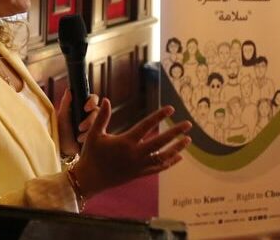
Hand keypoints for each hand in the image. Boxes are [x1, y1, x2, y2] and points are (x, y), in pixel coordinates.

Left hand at [56, 88, 99, 157]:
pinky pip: (100, 132)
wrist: (63, 148)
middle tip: (80, 127)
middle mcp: (90, 113)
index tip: (86, 108)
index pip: (93, 98)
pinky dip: (91, 136)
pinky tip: (81, 141)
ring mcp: (95, 123)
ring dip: (89, 129)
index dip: (92, 101)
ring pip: (100, 122)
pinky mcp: (98, 134)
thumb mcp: (62, 117)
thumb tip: (69, 90)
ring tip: (79, 137)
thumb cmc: (61, 130)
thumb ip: (65, 103)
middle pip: (97, 111)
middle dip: (89, 120)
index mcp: (82, 106)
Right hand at [71, 98, 191, 197]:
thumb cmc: (91, 154)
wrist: (90, 179)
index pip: (146, 126)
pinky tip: (179, 157)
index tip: (171, 109)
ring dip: (176, 148)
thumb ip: (102, 117)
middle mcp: (135, 154)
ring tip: (188, 140)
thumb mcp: (94, 134)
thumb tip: (106, 100)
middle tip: (188, 124)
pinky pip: (158, 168)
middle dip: (175, 132)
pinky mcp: (139, 174)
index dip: (159, 116)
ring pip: (163, 156)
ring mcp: (139, 165)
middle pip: (160, 142)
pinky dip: (170, 162)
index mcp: (126, 142)